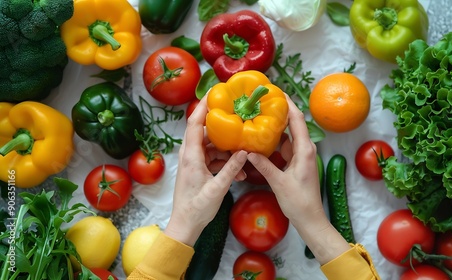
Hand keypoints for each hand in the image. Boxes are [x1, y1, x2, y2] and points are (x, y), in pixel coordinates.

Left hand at [164, 96, 246, 245]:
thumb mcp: (218, 188)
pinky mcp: (197, 169)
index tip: (215, 93)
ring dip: (227, 150)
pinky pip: (212, 158)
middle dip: (222, 125)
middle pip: (205, 131)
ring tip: (243, 154)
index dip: (204, 106)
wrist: (185, 224)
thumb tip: (245, 152)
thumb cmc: (197, 208)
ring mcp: (193, 162)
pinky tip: (238, 172)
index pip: (195, 123)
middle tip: (238, 117)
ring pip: (211, 146)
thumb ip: (231, 169)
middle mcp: (189, 155)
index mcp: (191, 156)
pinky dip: (224, 162)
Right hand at [247, 96, 350, 263]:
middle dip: (282, 111)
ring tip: (261, 115)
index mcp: (304, 151)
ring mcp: (301, 156)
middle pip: (294, 124)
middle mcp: (305, 149)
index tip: (278, 92)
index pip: (298, 120)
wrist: (310, 218)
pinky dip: (276, 141)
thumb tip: (248, 151)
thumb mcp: (278, 182)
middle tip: (265, 100)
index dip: (289, 104)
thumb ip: (264, 165)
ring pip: (289, 135)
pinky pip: (286, 146)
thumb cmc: (298, 202)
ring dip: (278, 126)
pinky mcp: (297, 163)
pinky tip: (264, 138)